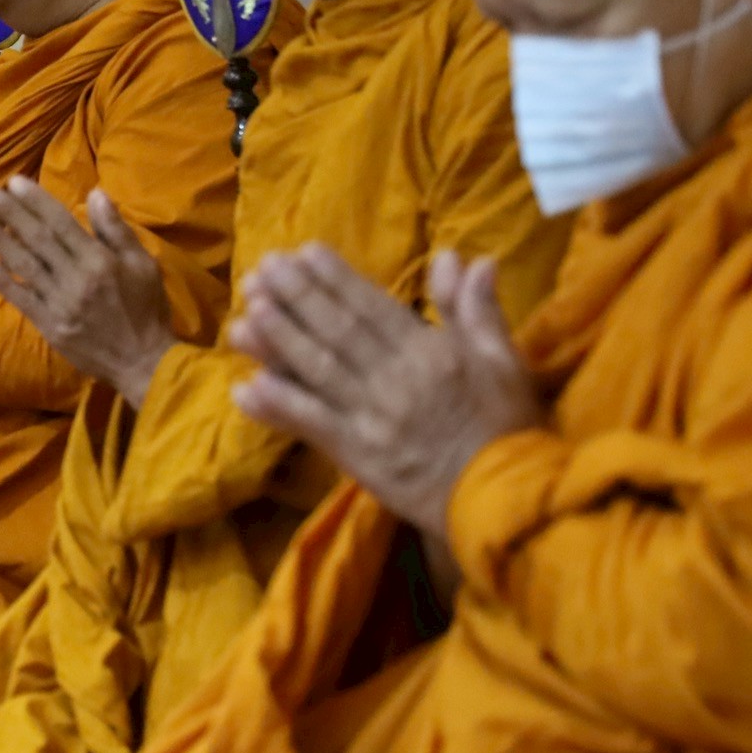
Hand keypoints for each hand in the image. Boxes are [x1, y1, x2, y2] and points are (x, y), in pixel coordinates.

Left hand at [0, 179, 174, 407]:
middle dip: (10, 213)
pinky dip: (1, 281)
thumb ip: (116, 230)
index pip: (61, 222)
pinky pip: (21, 300)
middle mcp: (76, 278)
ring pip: (23, 266)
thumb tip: (96, 193)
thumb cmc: (145, 308)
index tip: (15, 182)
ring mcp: (60, 303)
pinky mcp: (49, 326)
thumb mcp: (143, 264)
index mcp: (99, 260)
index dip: (36, 201)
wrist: (143, 362)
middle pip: (37, 239)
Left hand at [227, 245, 542, 548]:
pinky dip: (278, 407)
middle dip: (296, 297)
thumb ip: (478, 309)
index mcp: (430, 352)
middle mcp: (395, 378)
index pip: (373, 307)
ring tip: (245, 314)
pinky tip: (245, 388)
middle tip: (262, 269)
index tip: (304, 252)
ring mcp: (372, 417)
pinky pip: (311, 425)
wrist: (502, 499)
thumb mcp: (503, 361)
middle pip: (336, 331)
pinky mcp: (357, 455)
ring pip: (317, 370)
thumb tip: (467, 258)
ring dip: (278, 341)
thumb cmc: (506, 427)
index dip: (336, 279)